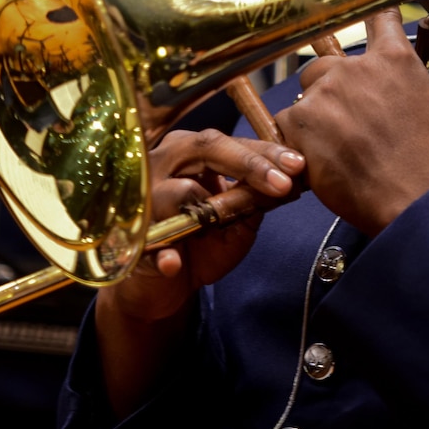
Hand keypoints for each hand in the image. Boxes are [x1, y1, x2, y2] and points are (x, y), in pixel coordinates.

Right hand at [93, 128, 301, 416]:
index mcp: (187, 153)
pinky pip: (150, 241)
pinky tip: (174, 263)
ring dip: (206, 208)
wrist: (159, 286)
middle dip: (248, 164)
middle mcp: (161, 164)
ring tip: (229, 220)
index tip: (298, 164)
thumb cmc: (200, 244)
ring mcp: (142, 199)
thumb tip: (294, 179)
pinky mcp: (131, 236)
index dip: (264, 152)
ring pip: (175, 190)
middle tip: (283, 182)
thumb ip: (257, 199)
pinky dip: (164, 253)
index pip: (228, 142)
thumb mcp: (236, 221)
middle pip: (204, 148)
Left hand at [275, 8, 428, 236]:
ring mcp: (322, 97)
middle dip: (339, 83)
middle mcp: (353, 70)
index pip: (378, 20)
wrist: (416, 207)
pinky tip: (320, 155)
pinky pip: (287, 121)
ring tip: (338, 139)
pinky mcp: (300, 126)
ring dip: (318, 108)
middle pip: (330, 61)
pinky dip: (298, 136)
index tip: (375, 37)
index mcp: (394, 59)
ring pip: (307, 90)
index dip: (377, 27)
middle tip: (355, 114)